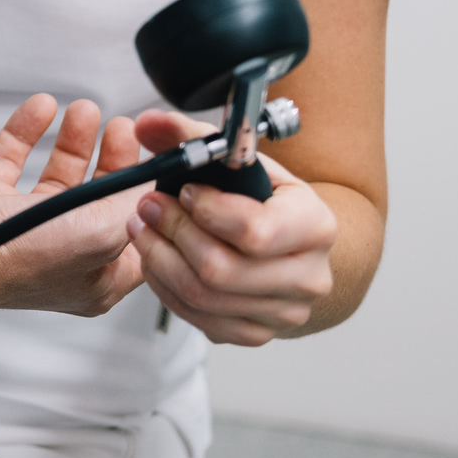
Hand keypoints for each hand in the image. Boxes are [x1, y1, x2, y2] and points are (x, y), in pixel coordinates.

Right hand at [0, 93, 144, 325]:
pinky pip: (13, 160)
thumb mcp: (98, 232)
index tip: (152, 157)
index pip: (135, 229)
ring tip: (85, 112)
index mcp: (96, 275)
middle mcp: (61, 252)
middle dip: (112, 157)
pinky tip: (41, 110)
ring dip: (73, 140)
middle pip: (99, 197)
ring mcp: (24, 228)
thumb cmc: (10, 260)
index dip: (146, 192)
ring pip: (58, 176)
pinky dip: (27, 132)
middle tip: (121, 128)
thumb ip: (130, 204)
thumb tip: (150, 184)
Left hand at [128, 109, 336, 344]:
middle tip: (147, 207)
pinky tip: (158, 260)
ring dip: (160, 260)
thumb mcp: (238, 160)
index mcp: (315, 225)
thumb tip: (147, 124)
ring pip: (203, 297)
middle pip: (221, 270)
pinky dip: (167, 289)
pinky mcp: (259, 334)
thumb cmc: (262, 197)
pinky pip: (200, 320)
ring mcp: (286, 312)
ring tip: (142, 229)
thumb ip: (190, 137)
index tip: (183, 191)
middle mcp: (309, 276)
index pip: (254, 230)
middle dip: (172, 234)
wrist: (292, 243)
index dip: (207, 211)